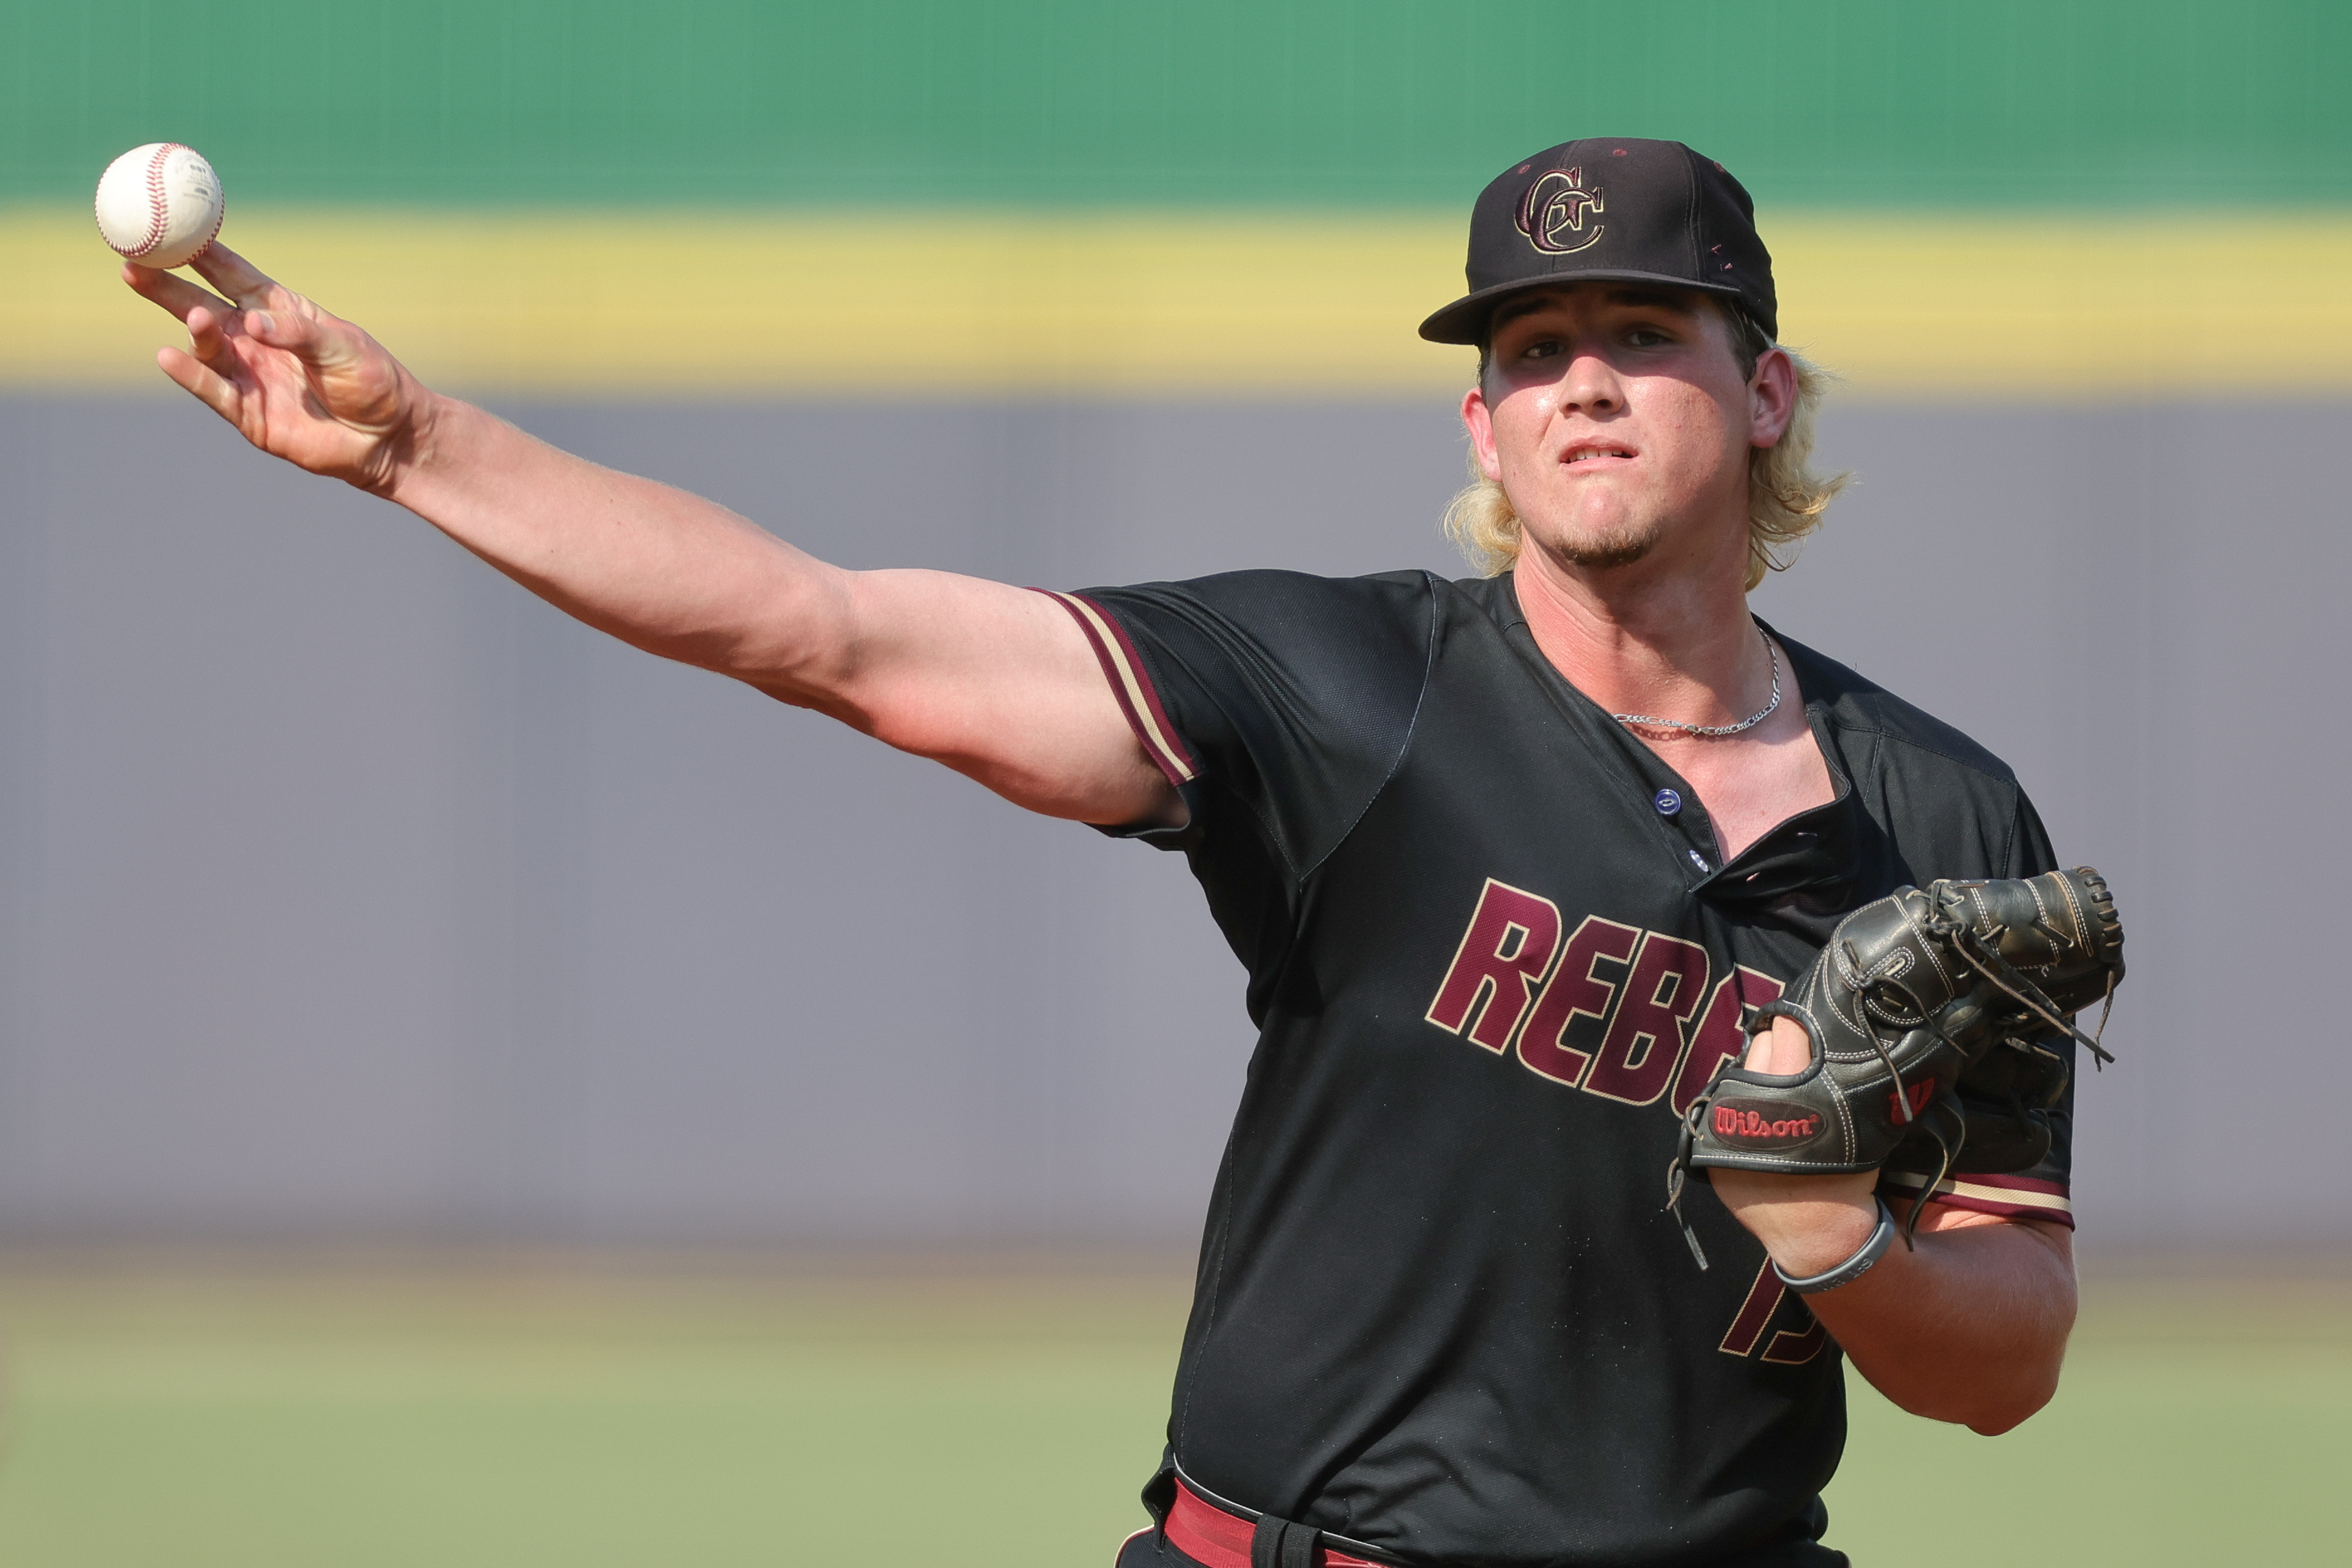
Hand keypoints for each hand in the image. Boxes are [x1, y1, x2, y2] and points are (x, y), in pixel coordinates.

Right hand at [123, 244, 432, 494]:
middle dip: (166, 287)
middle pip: (200, 306)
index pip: (231, 275)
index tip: (169, 229)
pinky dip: (192, 376)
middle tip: (132, 264)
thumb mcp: (342, 346)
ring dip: (196, 331)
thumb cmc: (371, 381)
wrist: (388, 437)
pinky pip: (212, 391)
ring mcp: (247, 375)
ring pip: (205, 348)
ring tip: (195, 315)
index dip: (201, 254)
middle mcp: (254, 340)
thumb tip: (253, 323)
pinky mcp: (247, 413)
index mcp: (277, 311)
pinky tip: (169, 357)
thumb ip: (298, 332)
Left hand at [1707, 1015, 1882, 1275]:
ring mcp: (1723, 1126)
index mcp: (1787, 1095)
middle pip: (1760, 1048)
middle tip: (1801, 1057)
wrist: (1817, 1238)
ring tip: (1782, 1088)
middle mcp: (1747, 1106)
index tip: (1811, 1022)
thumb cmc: (1846, 1179)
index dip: (1800, 1024)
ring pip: (1740, 1073)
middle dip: (1780, 1046)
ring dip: (1759, 1072)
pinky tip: (1762, 1113)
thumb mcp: (1858, 1122)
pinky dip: (1742, 1101)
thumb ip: (1840, 1075)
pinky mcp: (1708, 1146)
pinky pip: (1724, 1103)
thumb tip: (1827, 1031)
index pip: (1786, 1032)